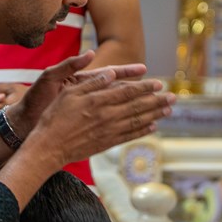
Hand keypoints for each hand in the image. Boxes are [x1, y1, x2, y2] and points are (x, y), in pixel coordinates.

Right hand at [11, 52, 174, 164]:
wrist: (49, 147)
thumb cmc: (54, 117)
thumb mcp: (69, 93)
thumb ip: (91, 84)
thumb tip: (111, 74)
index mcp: (99, 101)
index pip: (128, 91)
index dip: (145, 87)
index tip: (158, 83)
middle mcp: (107, 116)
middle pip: (137, 106)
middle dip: (157, 100)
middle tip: (173, 97)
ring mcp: (108, 131)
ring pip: (137, 121)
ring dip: (154, 114)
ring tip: (168, 110)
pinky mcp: (106, 143)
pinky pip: (130, 136)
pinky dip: (143, 130)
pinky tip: (152, 126)